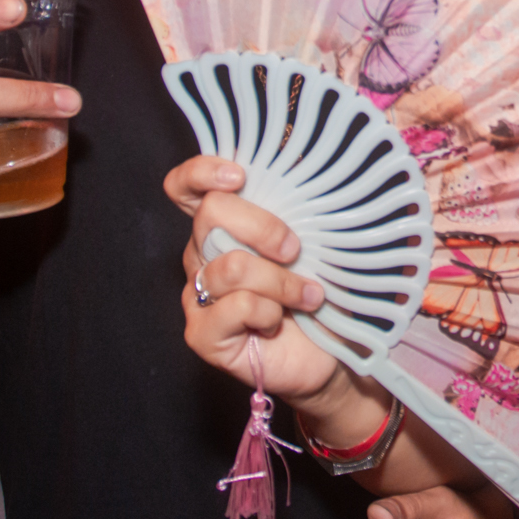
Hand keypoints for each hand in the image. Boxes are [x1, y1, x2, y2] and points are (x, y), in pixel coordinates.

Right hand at [165, 155, 344, 408]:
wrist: (331, 353)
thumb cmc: (322, 289)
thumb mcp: (321, 240)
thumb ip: (307, 205)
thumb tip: (316, 164)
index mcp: (224, 225)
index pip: (186, 187)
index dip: (201, 173)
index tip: (239, 176)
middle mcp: (203, 254)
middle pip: (211, 215)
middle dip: (264, 227)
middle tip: (295, 250)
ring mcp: (198, 294)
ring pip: (231, 266)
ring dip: (281, 282)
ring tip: (308, 297)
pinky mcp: (202, 333)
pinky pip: (234, 307)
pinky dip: (268, 312)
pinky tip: (278, 322)